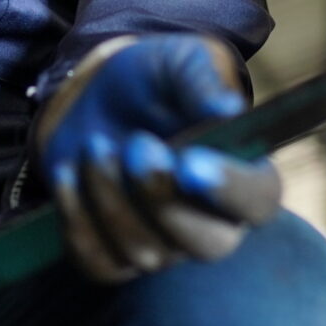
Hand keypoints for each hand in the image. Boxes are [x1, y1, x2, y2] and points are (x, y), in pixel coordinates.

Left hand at [34, 36, 282, 283]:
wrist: (98, 97)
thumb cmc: (154, 80)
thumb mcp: (181, 62)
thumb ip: (202, 83)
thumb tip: (226, 109)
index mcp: (245, 173)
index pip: (257, 200)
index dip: (230, 190)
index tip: (190, 163)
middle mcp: (213, 222)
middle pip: (207, 244)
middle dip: (161, 197)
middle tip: (136, 145)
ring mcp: (163, 247)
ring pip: (145, 251)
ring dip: (111, 196)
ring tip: (94, 145)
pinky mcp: (114, 257)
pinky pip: (98, 262)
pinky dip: (77, 219)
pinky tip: (68, 173)